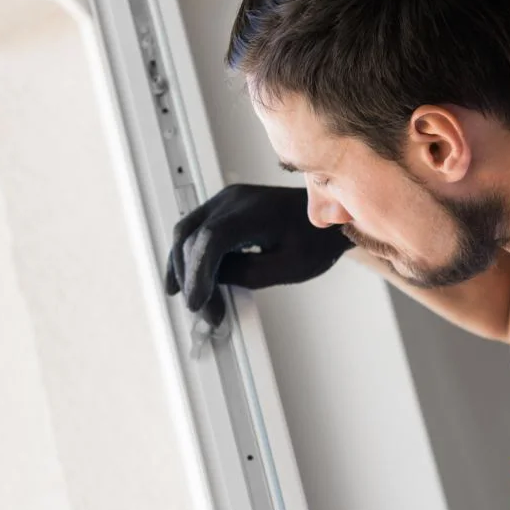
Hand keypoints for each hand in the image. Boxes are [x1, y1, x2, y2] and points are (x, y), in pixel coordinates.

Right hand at [164, 184, 352, 325]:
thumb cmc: (316, 239)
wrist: (328, 218)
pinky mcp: (224, 209)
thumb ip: (248, 274)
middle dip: (190, 277)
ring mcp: (225, 201)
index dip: (197, 273)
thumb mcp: (288, 267)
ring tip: (190, 299)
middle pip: (192, 237)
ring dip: (182, 267)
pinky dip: (187, 255)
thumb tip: (213, 282)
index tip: (197, 302)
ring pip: (187, 232)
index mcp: (253, 212)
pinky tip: (184, 278)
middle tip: (202, 310)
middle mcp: (233, 200)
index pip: (211, 240)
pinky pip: (195, 230)